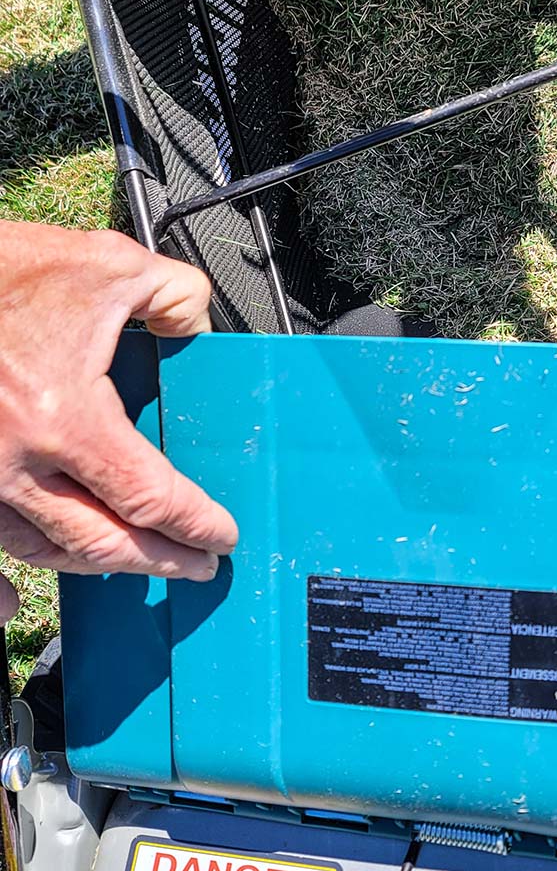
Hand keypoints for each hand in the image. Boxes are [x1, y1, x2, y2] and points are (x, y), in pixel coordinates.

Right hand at [0, 222, 238, 623]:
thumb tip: (197, 326)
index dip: (194, 523)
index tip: (221, 535)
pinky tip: (11, 607)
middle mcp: (12, 462)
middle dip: (158, 558)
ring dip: (95, 564)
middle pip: (101, 539)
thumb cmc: (0, 270)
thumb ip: (174, 297)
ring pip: (40, 548)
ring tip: (135, 562)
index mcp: (64, 417)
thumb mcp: (109, 264)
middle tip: (196, 566)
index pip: (149, 496)